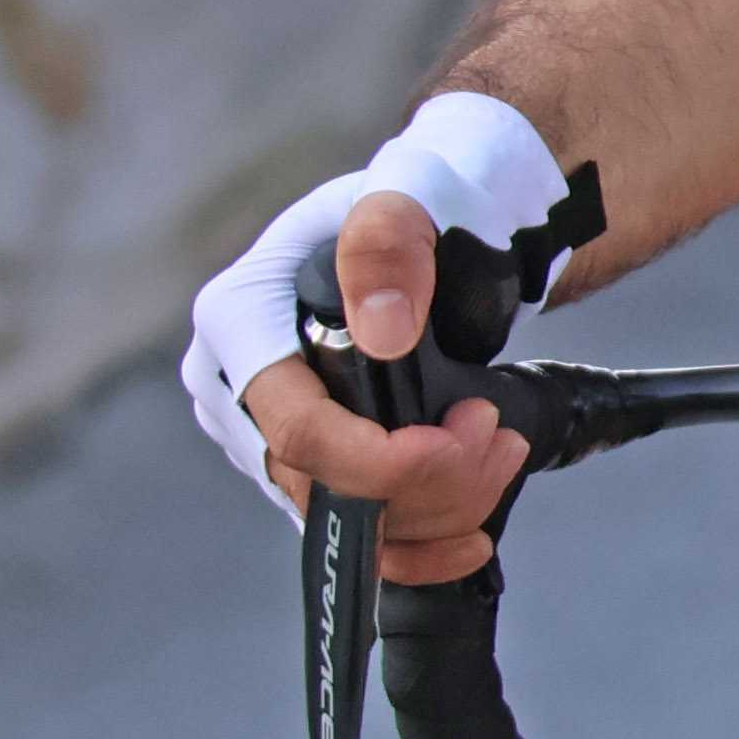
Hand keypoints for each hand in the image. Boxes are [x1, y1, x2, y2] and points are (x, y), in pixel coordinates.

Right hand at [176, 93, 571, 580]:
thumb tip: (380, 330)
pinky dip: (420, 544)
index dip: (378, 460)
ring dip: (439, 505)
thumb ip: (389, 247)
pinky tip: (472, 535)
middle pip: (322, 484)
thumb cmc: (421, 197)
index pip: (293, 427)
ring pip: (345, 517)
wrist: (452, 221)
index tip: (461, 439)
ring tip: (502, 451)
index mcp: (240, 318)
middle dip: (427, 481)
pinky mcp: (312, 462)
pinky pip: (356, 532)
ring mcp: (270, 430)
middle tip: (499, 438)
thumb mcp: (410, 194)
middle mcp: (237, 385)